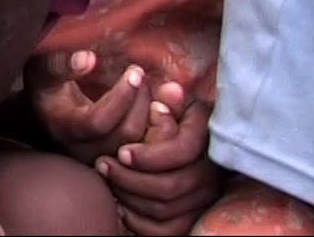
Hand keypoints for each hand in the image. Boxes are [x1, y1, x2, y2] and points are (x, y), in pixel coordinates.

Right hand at [27, 51, 153, 164]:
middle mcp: (85, 151)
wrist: (40, 117)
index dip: (122, 96)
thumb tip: (89, 59)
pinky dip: (157, 128)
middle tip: (141, 74)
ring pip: (143, 145)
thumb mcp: (43, 71)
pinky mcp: (119, 163)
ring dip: (153, 114)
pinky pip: (149, 151)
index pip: (101, 120)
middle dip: (140, 101)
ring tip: (149, 87)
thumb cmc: (44, 89)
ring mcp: (104, 160)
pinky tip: (154, 105)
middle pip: (127, 134)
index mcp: (65, 129)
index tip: (134, 71)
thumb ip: (62, 65)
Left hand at [99, 97, 222, 235]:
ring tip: (107, 179)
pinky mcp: (192, 218)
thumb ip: (170, 102)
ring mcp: (203, 199)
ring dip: (129, 196)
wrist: (188, 153)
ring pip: (165, 209)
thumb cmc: (175, 123)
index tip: (122, 151)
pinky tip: (120, 206)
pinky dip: (140, 222)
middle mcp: (211, 173)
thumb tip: (170, 90)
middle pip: (170, 185)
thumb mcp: (175, 108)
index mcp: (208, 141)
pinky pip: (166, 230)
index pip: (184, 152)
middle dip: (129, 177)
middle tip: (102, 164)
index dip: (150, 155)